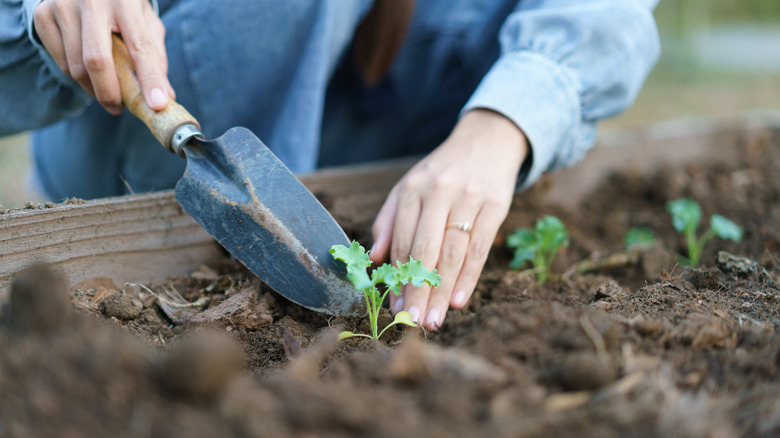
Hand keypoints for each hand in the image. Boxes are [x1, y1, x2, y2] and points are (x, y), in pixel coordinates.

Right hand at [33, 0, 173, 114]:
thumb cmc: (122, 7)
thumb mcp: (145, 22)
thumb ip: (155, 57)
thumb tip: (165, 97)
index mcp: (126, 2)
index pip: (141, 46)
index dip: (150, 79)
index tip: (157, 105)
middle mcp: (92, 2)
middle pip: (98, 60)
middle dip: (110, 94)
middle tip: (118, 109)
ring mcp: (64, 7)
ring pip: (77, 67)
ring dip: (94, 89)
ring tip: (107, 90)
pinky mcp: (43, 15)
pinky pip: (61, 62)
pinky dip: (77, 77)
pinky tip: (88, 73)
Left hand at [370, 109, 528, 329]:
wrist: (487, 140)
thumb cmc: (441, 172)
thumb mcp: (409, 187)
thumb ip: (389, 221)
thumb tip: (374, 259)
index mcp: (412, 189)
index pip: (403, 241)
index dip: (398, 277)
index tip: (395, 307)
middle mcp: (439, 191)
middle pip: (426, 250)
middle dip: (418, 290)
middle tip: (414, 322)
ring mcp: (468, 197)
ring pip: (453, 252)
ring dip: (443, 291)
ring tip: (435, 320)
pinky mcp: (495, 204)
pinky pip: (480, 247)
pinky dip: (469, 277)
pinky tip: (459, 301)